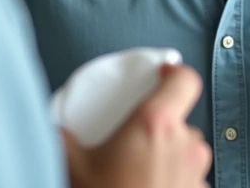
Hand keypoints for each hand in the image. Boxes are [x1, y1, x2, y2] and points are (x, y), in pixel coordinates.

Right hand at [64, 64, 211, 187]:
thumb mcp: (73, 167)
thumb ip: (64, 139)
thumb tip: (52, 128)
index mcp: (155, 124)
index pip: (185, 80)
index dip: (175, 72)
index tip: (161, 74)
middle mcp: (184, 146)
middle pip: (182, 121)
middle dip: (161, 128)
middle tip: (134, 142)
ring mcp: (196, 176)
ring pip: (188, 153)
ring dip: (170, 157)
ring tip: (140, 173)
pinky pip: (190, 181)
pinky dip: (174, 182)